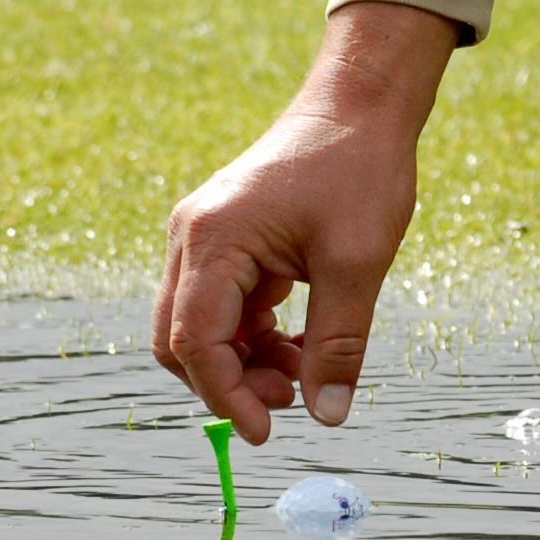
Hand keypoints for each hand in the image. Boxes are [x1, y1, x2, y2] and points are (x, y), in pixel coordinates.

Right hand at [150, 1, 457, 442]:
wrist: (359, 105)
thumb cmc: (359, 170)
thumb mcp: (358, 264)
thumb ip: (337, 346)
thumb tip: (326, 416)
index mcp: (214, 240)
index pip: (194, 342)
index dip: (225, 397)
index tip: (267, 434)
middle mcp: (192, 237)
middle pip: (180, 340)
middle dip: (228, 382)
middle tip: (289, 401)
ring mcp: (203, 236)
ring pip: (199, 327)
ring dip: (243, 362)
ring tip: (305, 371)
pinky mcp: (225, 239)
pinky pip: (221, 307)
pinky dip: (253, 336)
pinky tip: (300, 345)